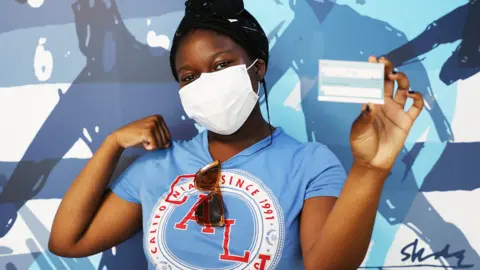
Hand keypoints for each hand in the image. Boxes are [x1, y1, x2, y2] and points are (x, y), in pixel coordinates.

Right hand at [111, 115, 170, 150]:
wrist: (121, 137)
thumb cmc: (137, 137)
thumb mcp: (152, 135)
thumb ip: (162, 139)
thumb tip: (168, 144)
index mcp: (159, 117)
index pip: (168, 136)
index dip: (159, 141)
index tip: (148, 137)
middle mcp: (156, 119)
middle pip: (166, 140)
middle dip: (156, 143)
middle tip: (144, 138)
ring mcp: (152, 124)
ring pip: (161, 143)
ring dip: (152, 145)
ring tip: (143, 139)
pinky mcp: (148, 131)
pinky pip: (155, 146)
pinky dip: (148, 147)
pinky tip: (141, 141)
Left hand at [350, 56, 423, 171]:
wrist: (373, 162)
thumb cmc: (361, 145)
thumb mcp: (358, 131)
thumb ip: (364, 117)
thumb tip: (370, 104)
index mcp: (370, 103)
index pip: (372, 83)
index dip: (373, 71)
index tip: (372, 59)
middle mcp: (383, 104)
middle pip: (388, 81)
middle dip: (387, 69)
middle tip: (384, 62)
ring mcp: (396, 111)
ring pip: (403, 89)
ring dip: (401, 79)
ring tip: (395, 76)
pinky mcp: (406, 121)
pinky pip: (416, 106)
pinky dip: (417, 97)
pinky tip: (412, 94)